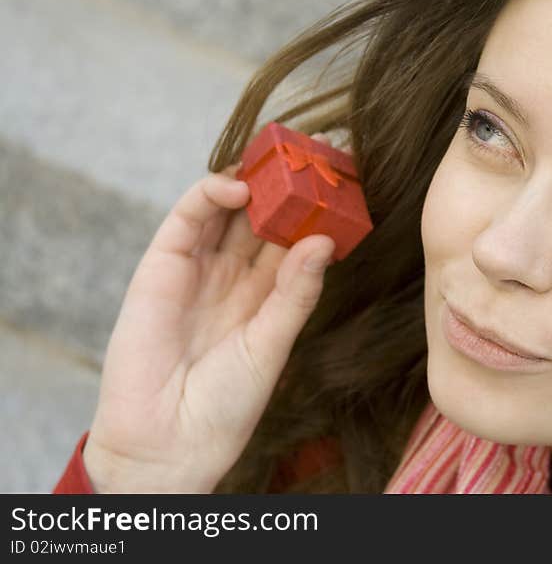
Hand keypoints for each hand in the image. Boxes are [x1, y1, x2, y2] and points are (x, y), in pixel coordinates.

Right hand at [82, 156, 336, 492]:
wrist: (166, 443)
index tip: (346, 182)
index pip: (293, 239)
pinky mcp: (161, 265)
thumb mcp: (271, 345)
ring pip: (228, 208)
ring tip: (285, 158)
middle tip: (318, 152)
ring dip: (254, 180)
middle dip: (288, 185)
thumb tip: (325, 242)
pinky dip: (212, 194)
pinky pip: (188, 217)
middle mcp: (234, 275)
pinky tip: (242, 188)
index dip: (315, 211)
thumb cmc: (226, 405)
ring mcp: (198, 267)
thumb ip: (295, 293)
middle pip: (263, 216)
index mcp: (265, 295)